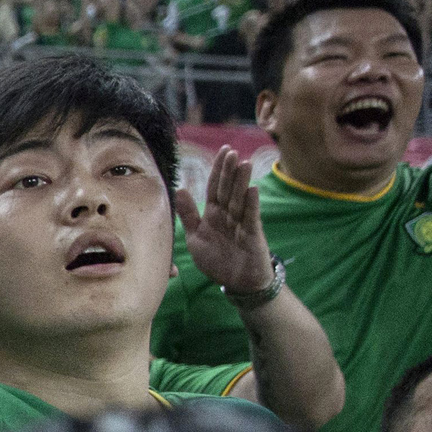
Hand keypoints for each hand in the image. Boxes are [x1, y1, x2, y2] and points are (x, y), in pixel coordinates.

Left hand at [174, 145, 273, 297]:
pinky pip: (251, 218)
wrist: (237, 281)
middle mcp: (228, 215)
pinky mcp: (252, 235)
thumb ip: (188, 214)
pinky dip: (251, 205)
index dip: (218, 169)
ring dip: (241, 182)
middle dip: (229, 171)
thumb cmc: (217, 258)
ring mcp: (242, 223)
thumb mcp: (195, 236)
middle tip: (231, 152)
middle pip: (228, 189)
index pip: (215, 187)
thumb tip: (179, 189)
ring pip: (240, 199)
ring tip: (243, 163)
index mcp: (213, 213)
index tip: (223, 150)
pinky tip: (252, 189)